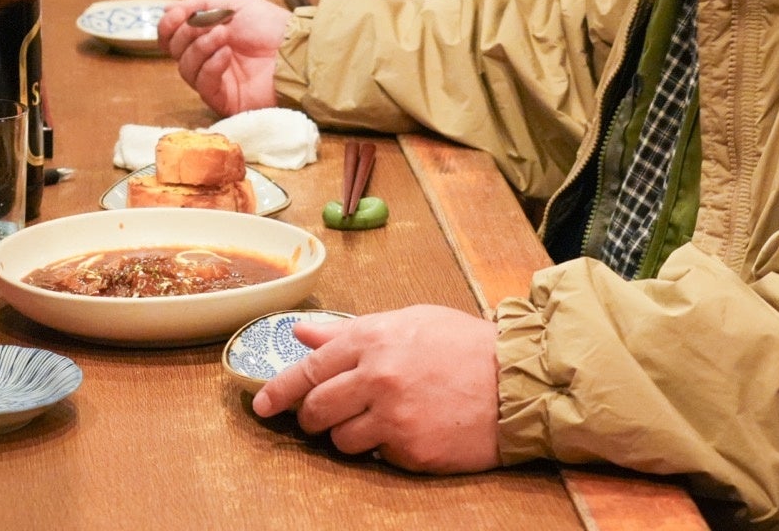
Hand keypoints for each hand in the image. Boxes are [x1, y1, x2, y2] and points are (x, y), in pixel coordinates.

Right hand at [158, 0, 289, 116]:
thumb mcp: (234, 3)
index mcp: (205, 36)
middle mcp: (206, 58)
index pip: (171, 37)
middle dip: (187, 33)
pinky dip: (211, 65)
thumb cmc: (270, 26)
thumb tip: (168, 10)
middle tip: (208, 24)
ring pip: (185, 68)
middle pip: (175, 51)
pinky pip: (203, 84)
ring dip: (201, 47)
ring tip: (223, 35)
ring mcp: (214, 79)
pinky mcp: (223, 98)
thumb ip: (200, 4)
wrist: (295, 49)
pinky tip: (226, 54)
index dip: (168, 26)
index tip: (177, 16)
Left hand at [252, 306, 501, 472]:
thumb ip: (350, 332)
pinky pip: (375, 456)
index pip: (309, 368)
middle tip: (318, 418)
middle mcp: (377, 376)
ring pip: (339, 439)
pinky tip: (408, 431)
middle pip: (315, 408)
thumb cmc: (464, 346)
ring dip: (347, 435)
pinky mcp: (410, 450)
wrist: (516, 381)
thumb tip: (301, 335)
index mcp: (373, 337)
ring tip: (377, 421)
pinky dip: (382, 448)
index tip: (262, 403)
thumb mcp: (408, 322)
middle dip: (309, 417)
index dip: (280, 389)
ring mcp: (393, 416)